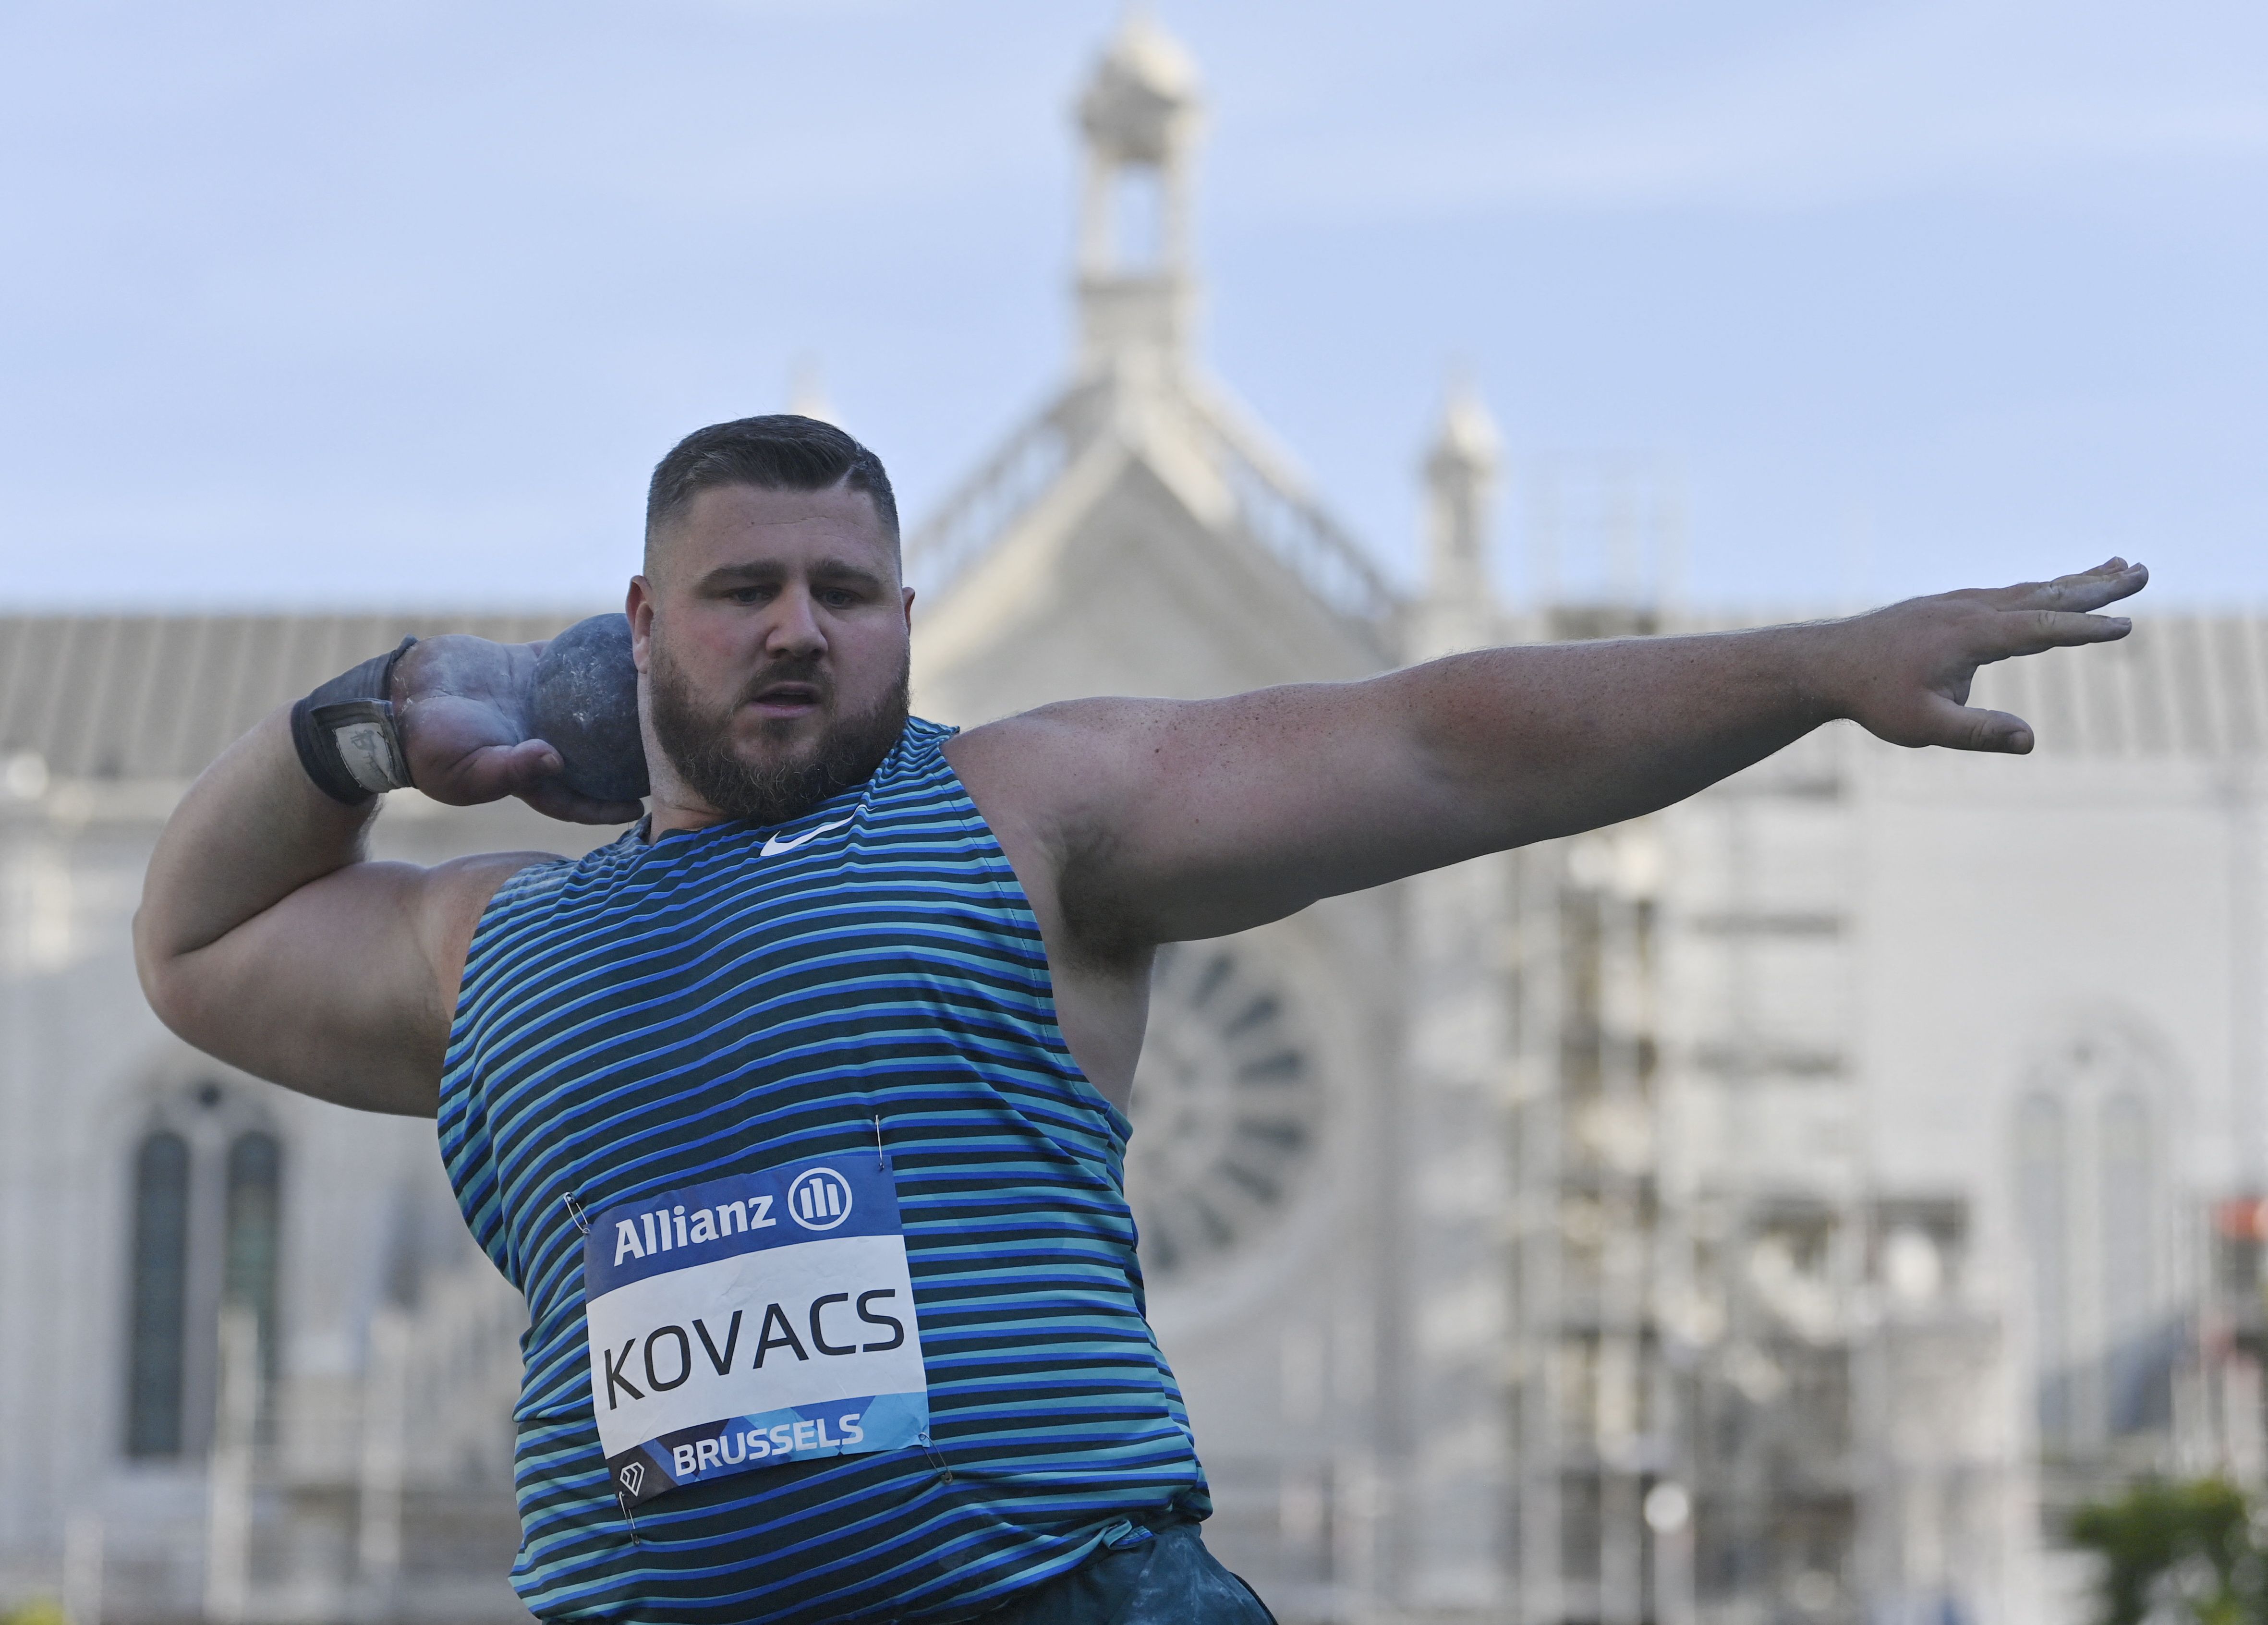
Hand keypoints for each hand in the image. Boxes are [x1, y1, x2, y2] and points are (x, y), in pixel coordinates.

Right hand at [390, 635, 645, 823]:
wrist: (397, 697)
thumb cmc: (426, 746)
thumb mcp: (466, 770)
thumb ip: (510, 770)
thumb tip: (555, 761)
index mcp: (530, 775)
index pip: (577, 796)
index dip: (607, 804)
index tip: (641, 806)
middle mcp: (542, 741)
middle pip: (596, 750)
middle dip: (628, 751)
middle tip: (666, 744)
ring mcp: (538, 704)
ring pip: (590, 703)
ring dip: (619, 695)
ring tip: (657, 685)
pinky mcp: (529, 670)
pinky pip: (570, 662)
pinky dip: (594, 653)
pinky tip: (624, 639)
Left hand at [1823, 558, 2146, 751]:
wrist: (1824, 664)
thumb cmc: (1872, 699)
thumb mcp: (1922, 726)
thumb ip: (1976, 732)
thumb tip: (2029, 741)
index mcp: (1971, 635)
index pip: (2042, 627)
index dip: (2086, 627)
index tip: (2127, 625)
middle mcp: (1970, 609)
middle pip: (2045, 593)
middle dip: (2097, 584)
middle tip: (2143, 570)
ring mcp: (1958, 603)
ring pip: (2028, 589)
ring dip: (2074, 579)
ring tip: (2115, 566)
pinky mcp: (1948, 607)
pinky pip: (2006, 594)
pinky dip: (2039, 588)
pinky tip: (2051, 590)